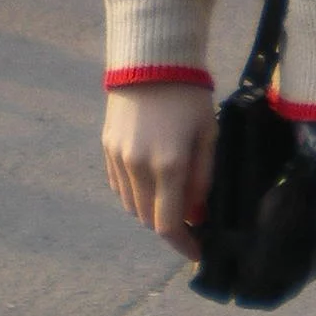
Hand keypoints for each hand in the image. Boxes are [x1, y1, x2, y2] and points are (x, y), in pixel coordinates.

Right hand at [102, 83, 216, 259]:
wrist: (152, 63)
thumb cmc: (189, 96)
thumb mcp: (208, 134)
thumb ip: (203, 178)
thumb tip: (198, 214)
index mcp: (168, 164)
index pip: (169, 224)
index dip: (183, 244)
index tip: (197, 253)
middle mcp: (138, 167)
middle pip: (149, 219)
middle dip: (170, 226)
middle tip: (191, 222)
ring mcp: (118, 159)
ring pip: (132, 206)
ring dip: (152, 210)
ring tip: (173, 197)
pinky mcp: (107, 150)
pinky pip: (120, 186)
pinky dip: (136, 193)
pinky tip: (152, 180)